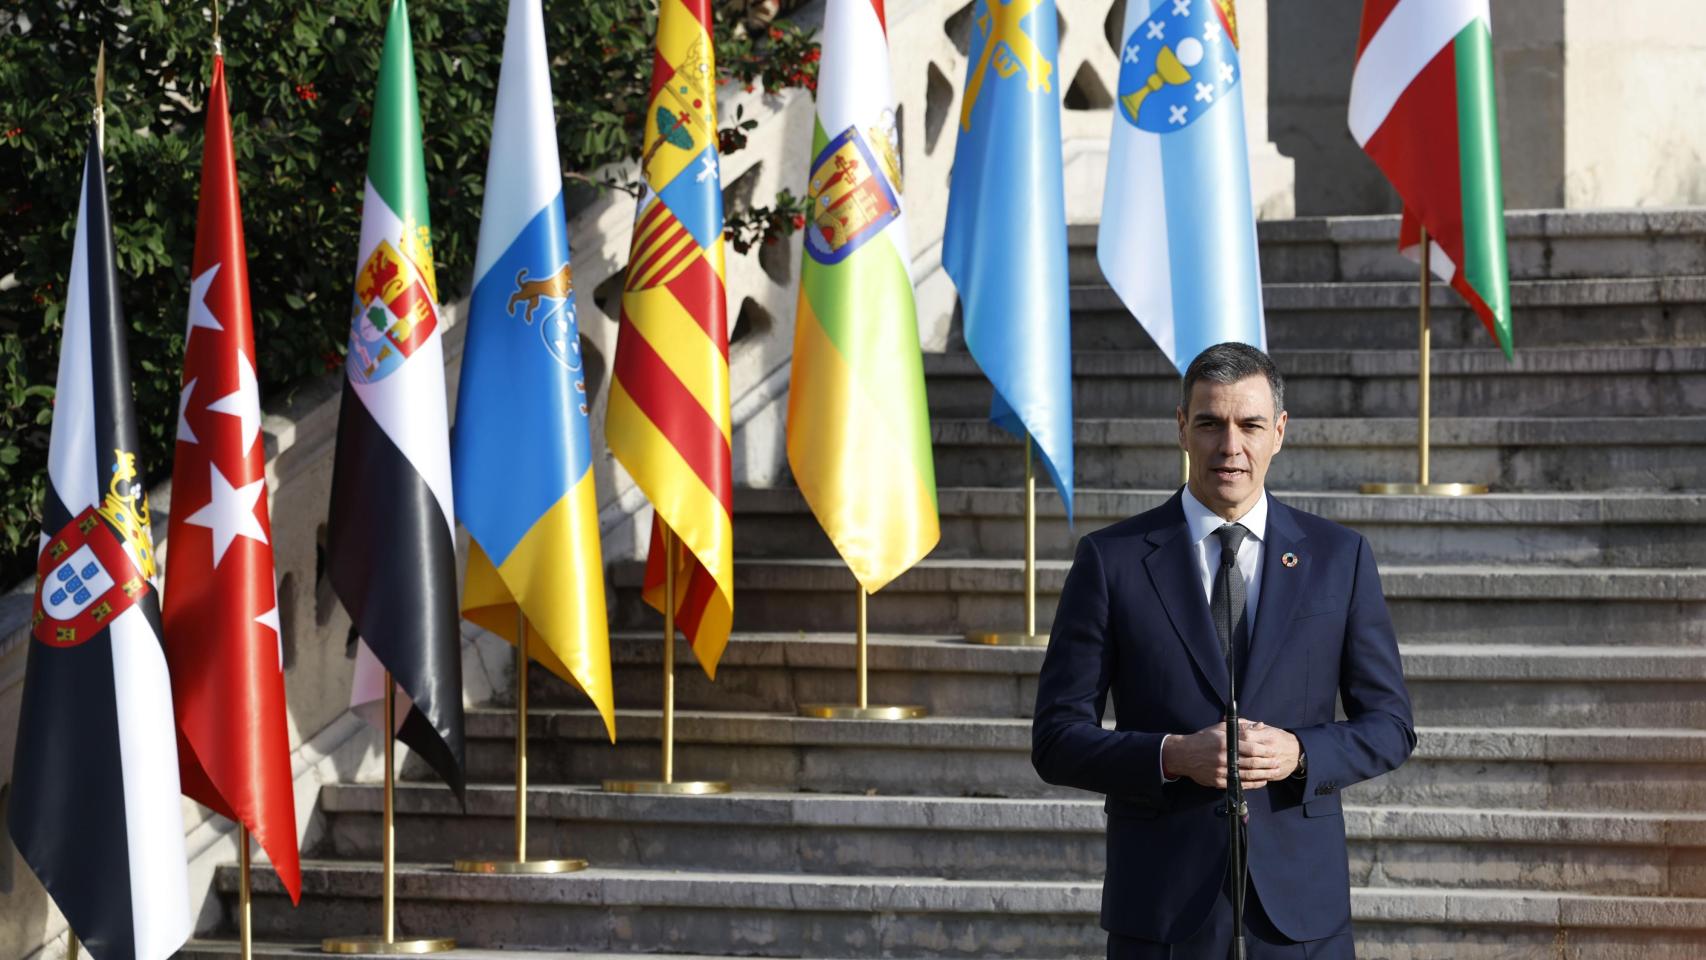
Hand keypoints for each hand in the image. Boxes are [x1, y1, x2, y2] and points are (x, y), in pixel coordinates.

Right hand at [1161, 720, 1299, 788]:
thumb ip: (1240, 727)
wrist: (1184, 754)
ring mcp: (1221, 770)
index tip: (1274, 752)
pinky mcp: (1218, 781)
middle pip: (1252, 762)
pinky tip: (1261, 782)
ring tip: (1273, 773)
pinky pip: (1239, 784)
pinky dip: (1252, 784)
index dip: (1265, 751)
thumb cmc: (1203, 739)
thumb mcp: (1220, 728)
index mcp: (1226, 742)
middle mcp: (1224, 757)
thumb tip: (1259, 725)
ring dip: (1263, 775)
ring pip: (1248, 775)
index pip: (1251, 748)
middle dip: (1267, 764)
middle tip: (1277, 763)